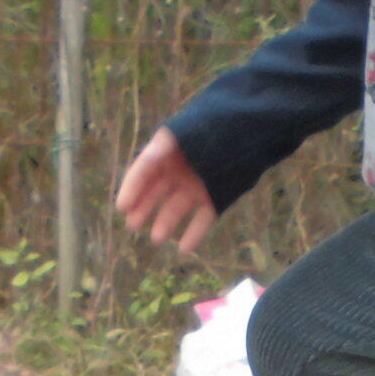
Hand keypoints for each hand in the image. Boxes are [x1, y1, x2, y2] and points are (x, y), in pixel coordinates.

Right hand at [116, 128, 217, 252]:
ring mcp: (198, 185)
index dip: (132, 188)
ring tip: (157, 238)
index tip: (122, 207)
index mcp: (169, 151)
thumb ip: (167, 145)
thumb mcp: (186, 133)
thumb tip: (149, 157)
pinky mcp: (216, 198)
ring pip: (176, 208)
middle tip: (133, 225)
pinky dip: (195, 234)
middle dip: (144, 208)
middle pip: (156, 192)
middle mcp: (180, 170)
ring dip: (166, 223)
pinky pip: (203, 219)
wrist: (252, 129)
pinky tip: (185, 248)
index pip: (144, 171)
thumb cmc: (215, 126)